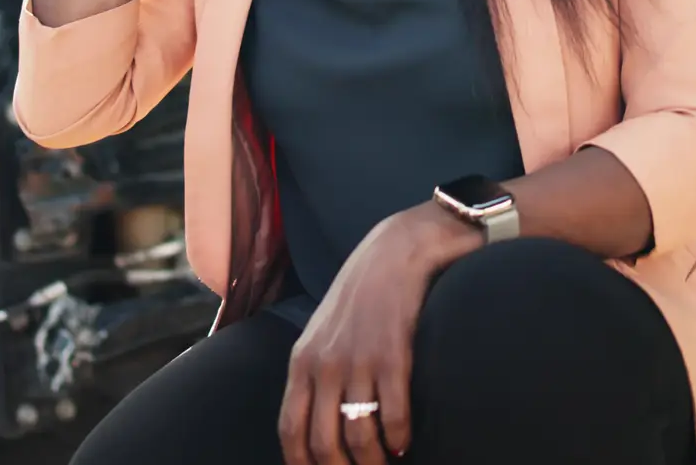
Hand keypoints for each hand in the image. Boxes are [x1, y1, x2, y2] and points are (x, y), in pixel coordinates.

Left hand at [280, 205, 477, 464]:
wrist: (396, 251)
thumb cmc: (361, 296)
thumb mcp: (321, 333)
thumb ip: (313, 373)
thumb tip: (315, 420)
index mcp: (302, 362)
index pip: (290, 431)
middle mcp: (324, 365)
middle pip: (323, 443)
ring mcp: (358, 361)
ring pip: (359, 437)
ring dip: (374, 462)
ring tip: (387, 463)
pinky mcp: (392, 355)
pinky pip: (393, 415)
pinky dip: (400, 439)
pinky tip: (405, 443)